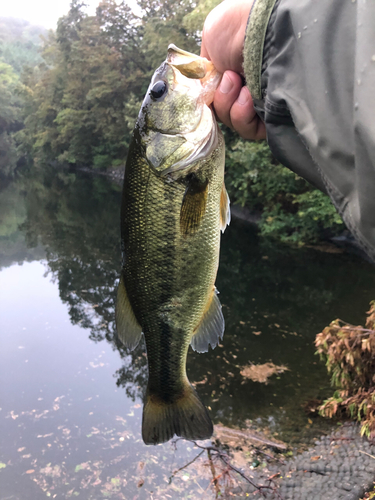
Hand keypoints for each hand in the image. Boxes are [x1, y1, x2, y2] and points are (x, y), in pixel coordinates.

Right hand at [201, 0, 265, 140]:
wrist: (259, 30)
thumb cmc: (235, 29)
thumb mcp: (210, 40)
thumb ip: (205, 69)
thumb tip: (209, 87)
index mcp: (230, 74)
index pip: (213, 100)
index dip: (209, 99)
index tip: (207, 88)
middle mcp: (245, 88)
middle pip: (222, 115)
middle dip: (221, 101)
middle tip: (230, 79)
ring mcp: (258, 104)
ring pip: (233, 123)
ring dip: (230, 107)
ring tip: (241, 85)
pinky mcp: (270, 118)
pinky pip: (249, 130)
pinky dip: (243, 117)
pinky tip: (247, 96)